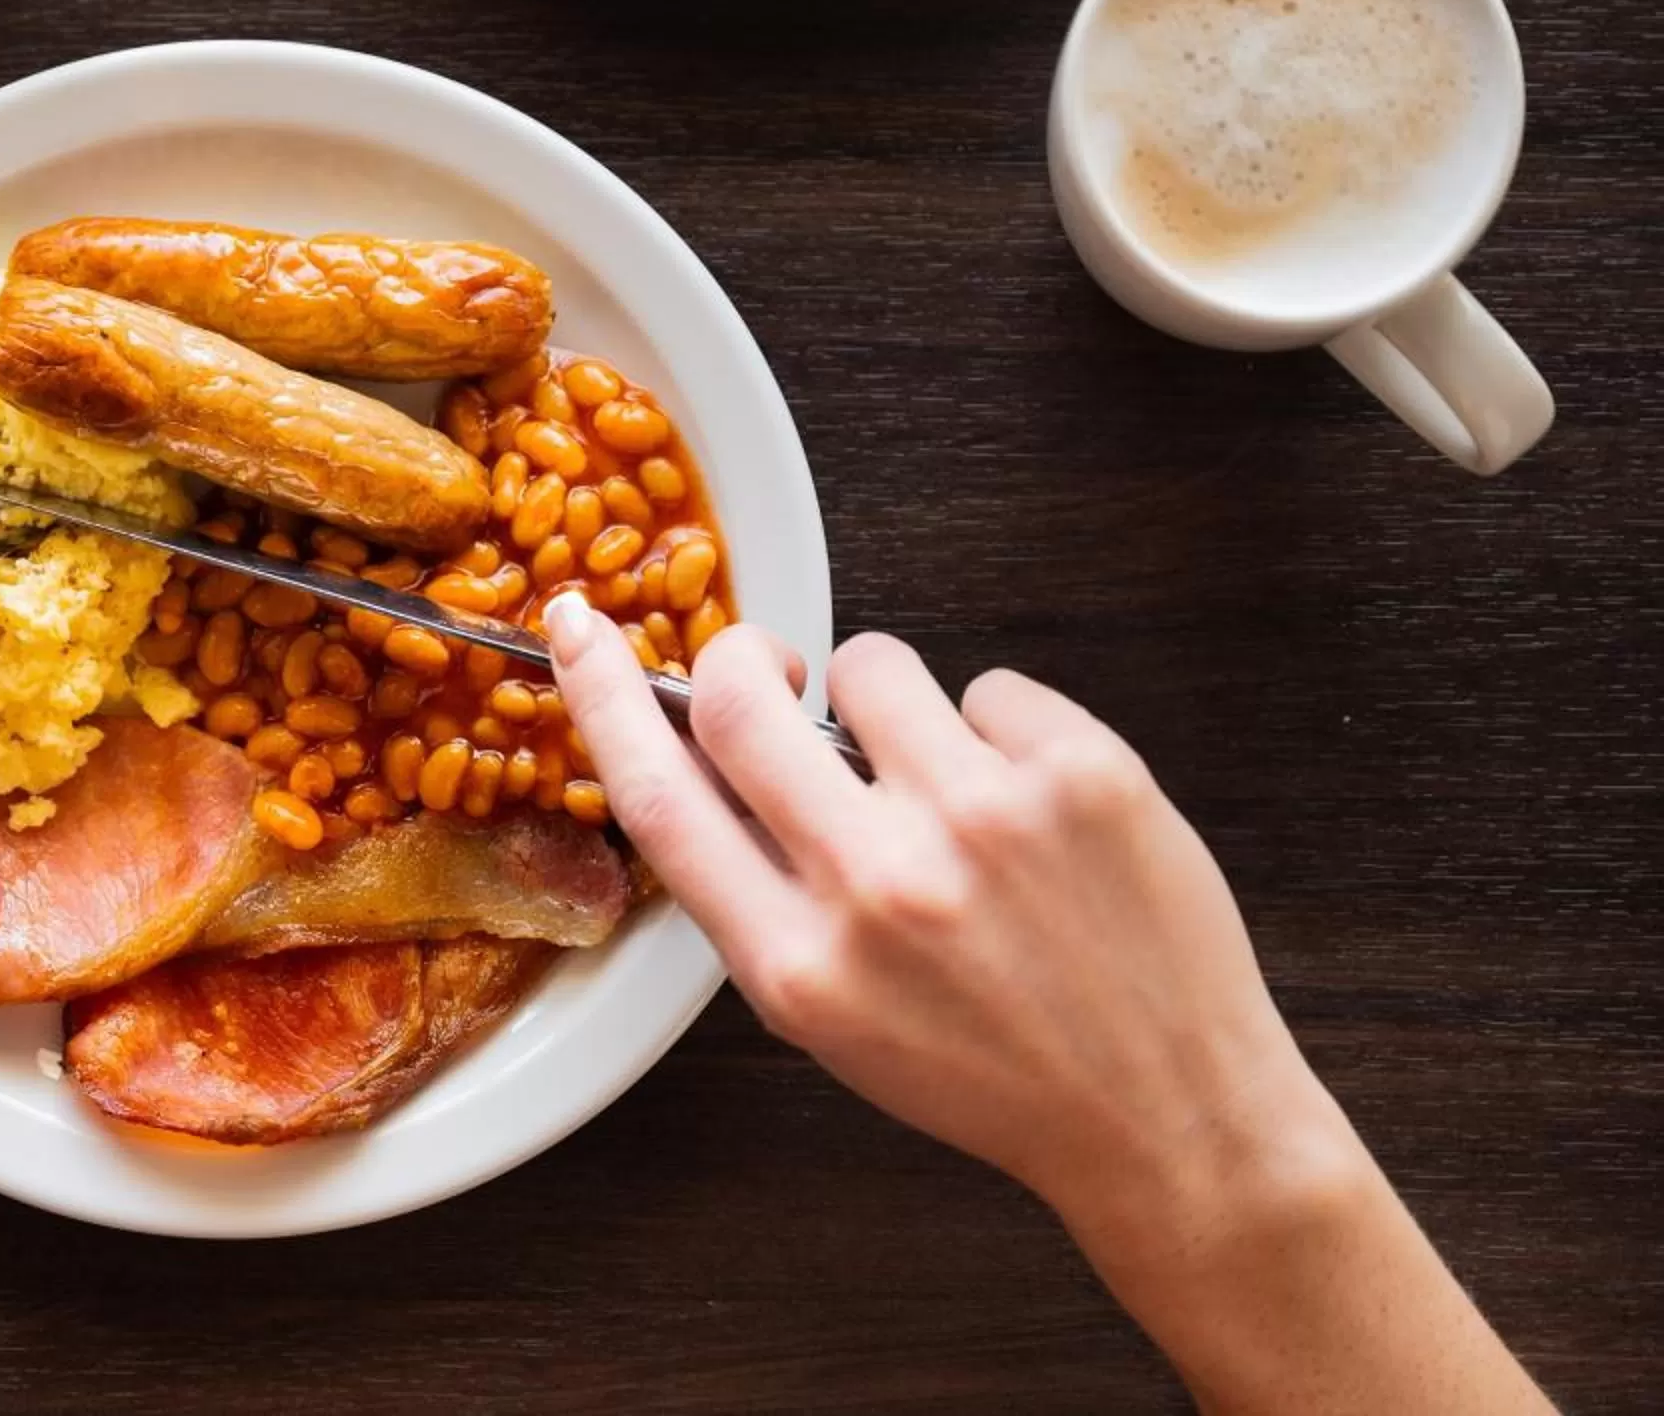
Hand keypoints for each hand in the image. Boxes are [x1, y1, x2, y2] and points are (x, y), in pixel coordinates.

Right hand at [546, 603, 1547, 1413]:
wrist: (1169, 1117)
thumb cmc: (995, 1072)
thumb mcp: (832, 1017)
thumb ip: (760, 894)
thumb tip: (707, 751)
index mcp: (798, 965)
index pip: (659, 799)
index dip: (602, 697)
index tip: (576, 628)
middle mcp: (878, 886)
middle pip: (739, 699)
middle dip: (744, 661)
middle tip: (772, 673)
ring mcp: (984, 819)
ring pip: (871, 663)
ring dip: (888, 704)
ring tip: (945, 780)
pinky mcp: (1082, 773)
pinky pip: (990, 687)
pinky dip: (1001, 732)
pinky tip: (1033, 807)